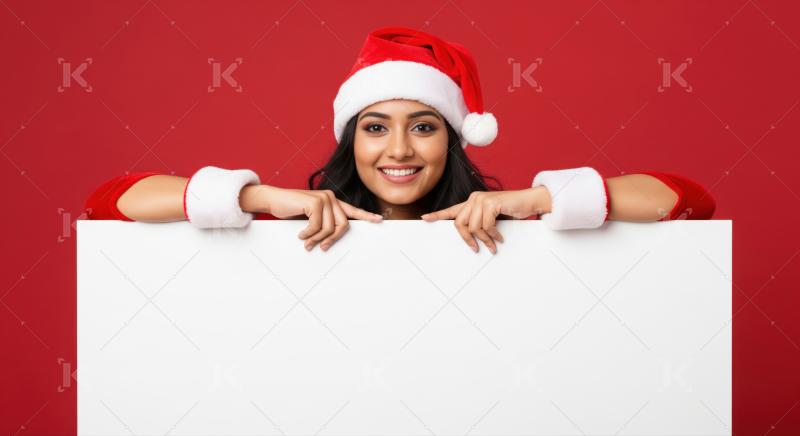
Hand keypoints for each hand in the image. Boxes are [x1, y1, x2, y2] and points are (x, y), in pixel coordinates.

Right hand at [240, 185, 382, 250]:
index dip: (366, 216)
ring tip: (306, 242)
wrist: (273, 199)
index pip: (352, 210)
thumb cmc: (291, 210)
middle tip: (321, 248)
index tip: (379, 220)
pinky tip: (300, 234)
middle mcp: (331, 198)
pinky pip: (317, 227)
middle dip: (332, 239)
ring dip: (316, 239)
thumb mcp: (310, 217)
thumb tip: (330, 239)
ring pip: (329, 228)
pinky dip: (308, 234)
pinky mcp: (315, 202)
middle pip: (343, 225)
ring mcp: (324, 198)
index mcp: (332, 201)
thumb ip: (322, 223)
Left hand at [421, 187, 550, 253]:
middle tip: (476, 248)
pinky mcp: (490, 203)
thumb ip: (480, 222)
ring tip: (494, 243)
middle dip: (467, 239)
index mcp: (472, 201)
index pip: (452, 209)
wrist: (530, 200)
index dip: (437, 215)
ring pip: (473, 227)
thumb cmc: (512, 209)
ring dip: (484, 239)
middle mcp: (474, 198)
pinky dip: (493, 235)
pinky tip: (499, 237)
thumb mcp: (493, 216)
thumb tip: (471, 237)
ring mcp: (482, 199)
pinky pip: (486, 226)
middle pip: (459, 223)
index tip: (425, 218)